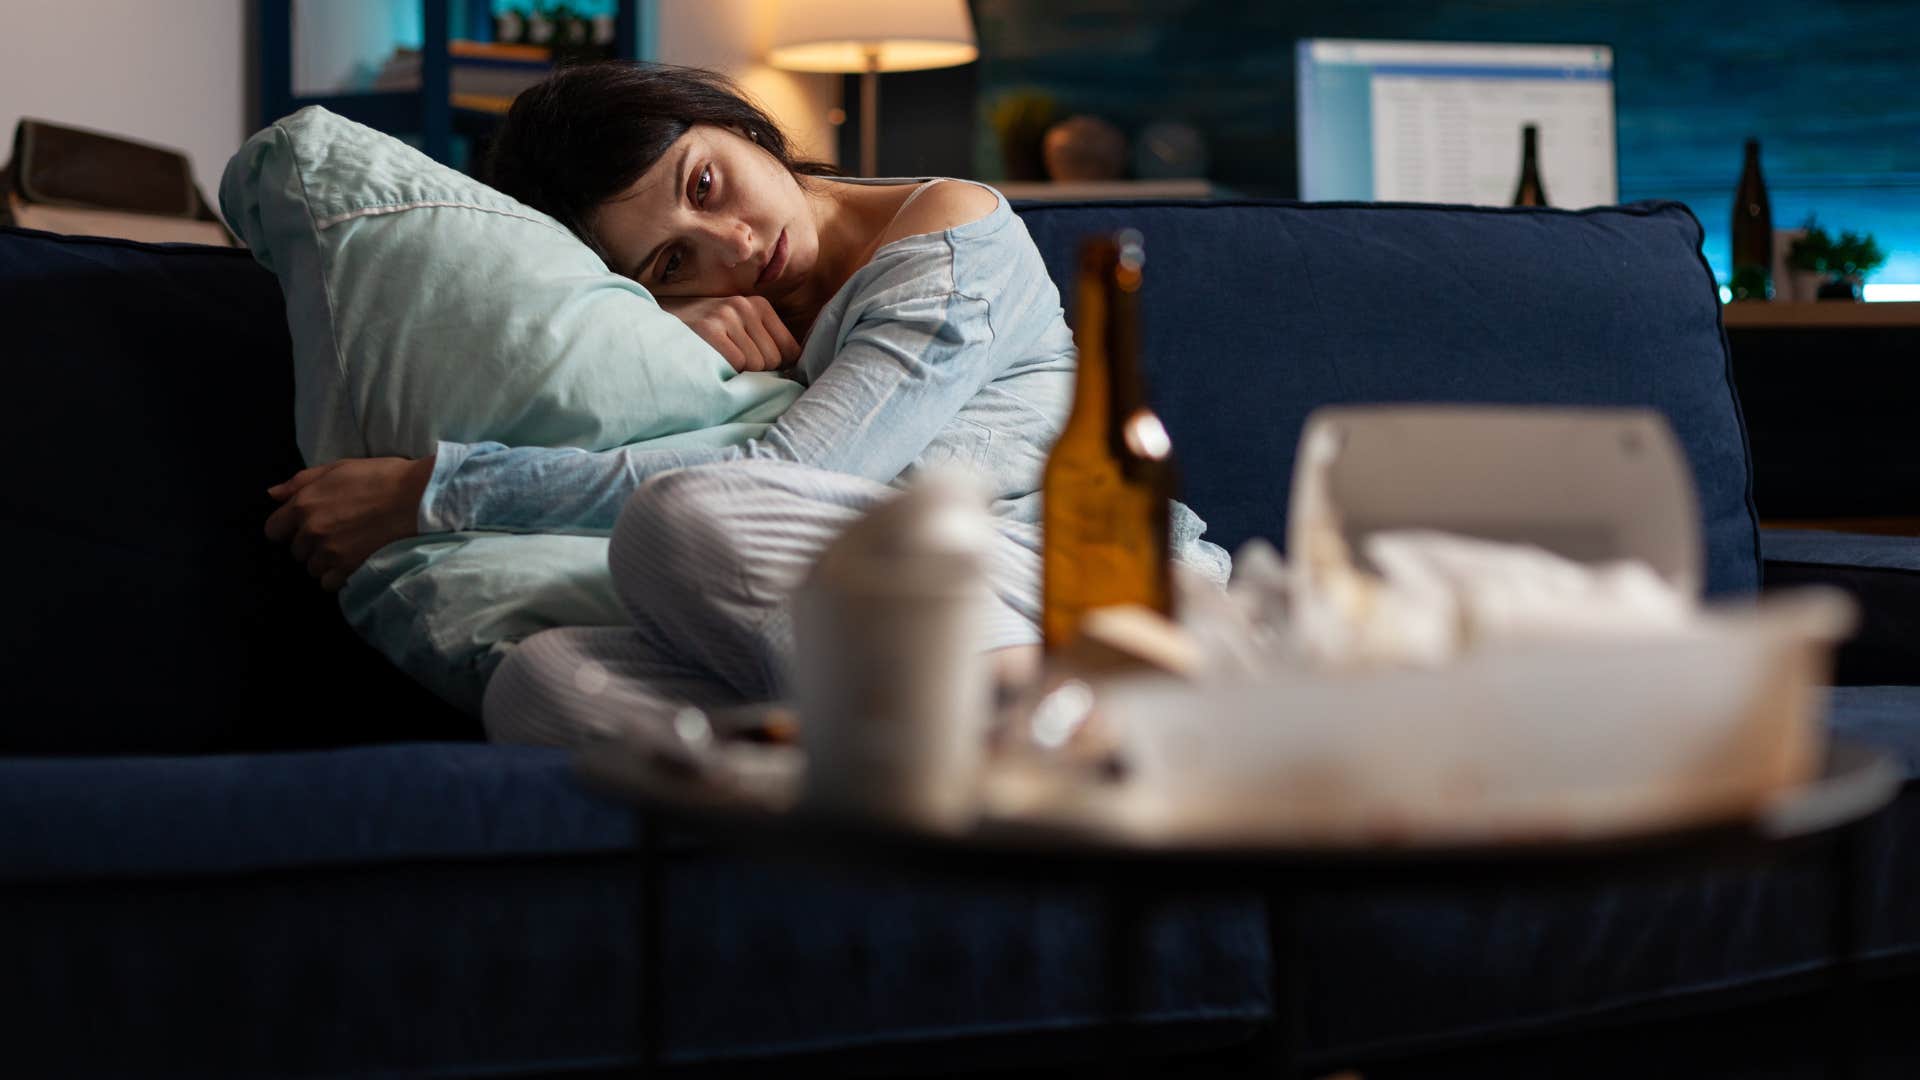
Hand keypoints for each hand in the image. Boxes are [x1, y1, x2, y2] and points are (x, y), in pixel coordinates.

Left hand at [264, 456, 434, 590]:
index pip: (273, 530)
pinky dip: (338, 576)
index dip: (288, 528)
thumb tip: (272, 495)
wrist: (418, 497)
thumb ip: (301, 482)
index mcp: (304, 505)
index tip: (305, 526)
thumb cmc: (380, 476)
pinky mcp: (348, 568)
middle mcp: (311, 531)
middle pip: (296, 551)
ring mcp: (329, 553)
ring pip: (312, 569)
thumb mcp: (338, 468)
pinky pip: (329, 583)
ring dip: (325, 562)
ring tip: (347, 549)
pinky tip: (354, 562)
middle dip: (311, 544)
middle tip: (336, 533)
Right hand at [660, 294, 800, 372]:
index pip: (791, 350)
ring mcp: (726, 315)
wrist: (654, 323)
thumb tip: (794, 373)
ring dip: (739, 372)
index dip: (777, 367)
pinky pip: (736, 365)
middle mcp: (745, 306)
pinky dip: (725, 371)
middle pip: (774, 360)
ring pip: (757, 364)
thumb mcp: (737, 328)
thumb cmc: (701, 334)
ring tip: (718, 359)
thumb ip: (764, 343)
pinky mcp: (709, 329)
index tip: (757, 369)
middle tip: (730, 362)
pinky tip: (709, 360)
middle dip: (757, 370)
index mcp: (759, 305)